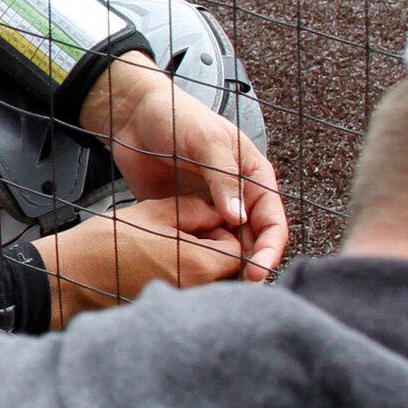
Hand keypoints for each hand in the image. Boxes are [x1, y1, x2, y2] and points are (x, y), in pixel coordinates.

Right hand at [34, 195, 248, 327]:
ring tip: (169, 253)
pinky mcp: (168, 314)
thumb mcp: (153, 212)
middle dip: (216, 252)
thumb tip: (220, 213)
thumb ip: (195, 210)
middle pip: (229, 272)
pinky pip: (191, 298)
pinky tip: (159, 269)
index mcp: (199, 265)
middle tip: (184, 238)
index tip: (201, 226)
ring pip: (212, 286)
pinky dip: (184, 284)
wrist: (68, 278)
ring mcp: (183, 307)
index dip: (224, 233)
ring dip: (201, 269)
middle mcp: (198, 293)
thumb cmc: (105, 244)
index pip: (239, 250)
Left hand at [80, 51, 287, 278]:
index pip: (273, 220)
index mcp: (254, 176)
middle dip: (251, 266)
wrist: (134, 117)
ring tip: (219, 290)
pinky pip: (200, 246)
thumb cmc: (176, 117)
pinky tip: (195, 278)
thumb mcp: (205, 142)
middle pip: (255, 241)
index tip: (257, 270)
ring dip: (227, 269)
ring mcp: (213, 210)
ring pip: (229, 249)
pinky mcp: (188, 219)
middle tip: (240, 291)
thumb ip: (223, 177)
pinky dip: (201, 262)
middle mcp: (239, 197)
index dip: (269, 248)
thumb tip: (239, 217)